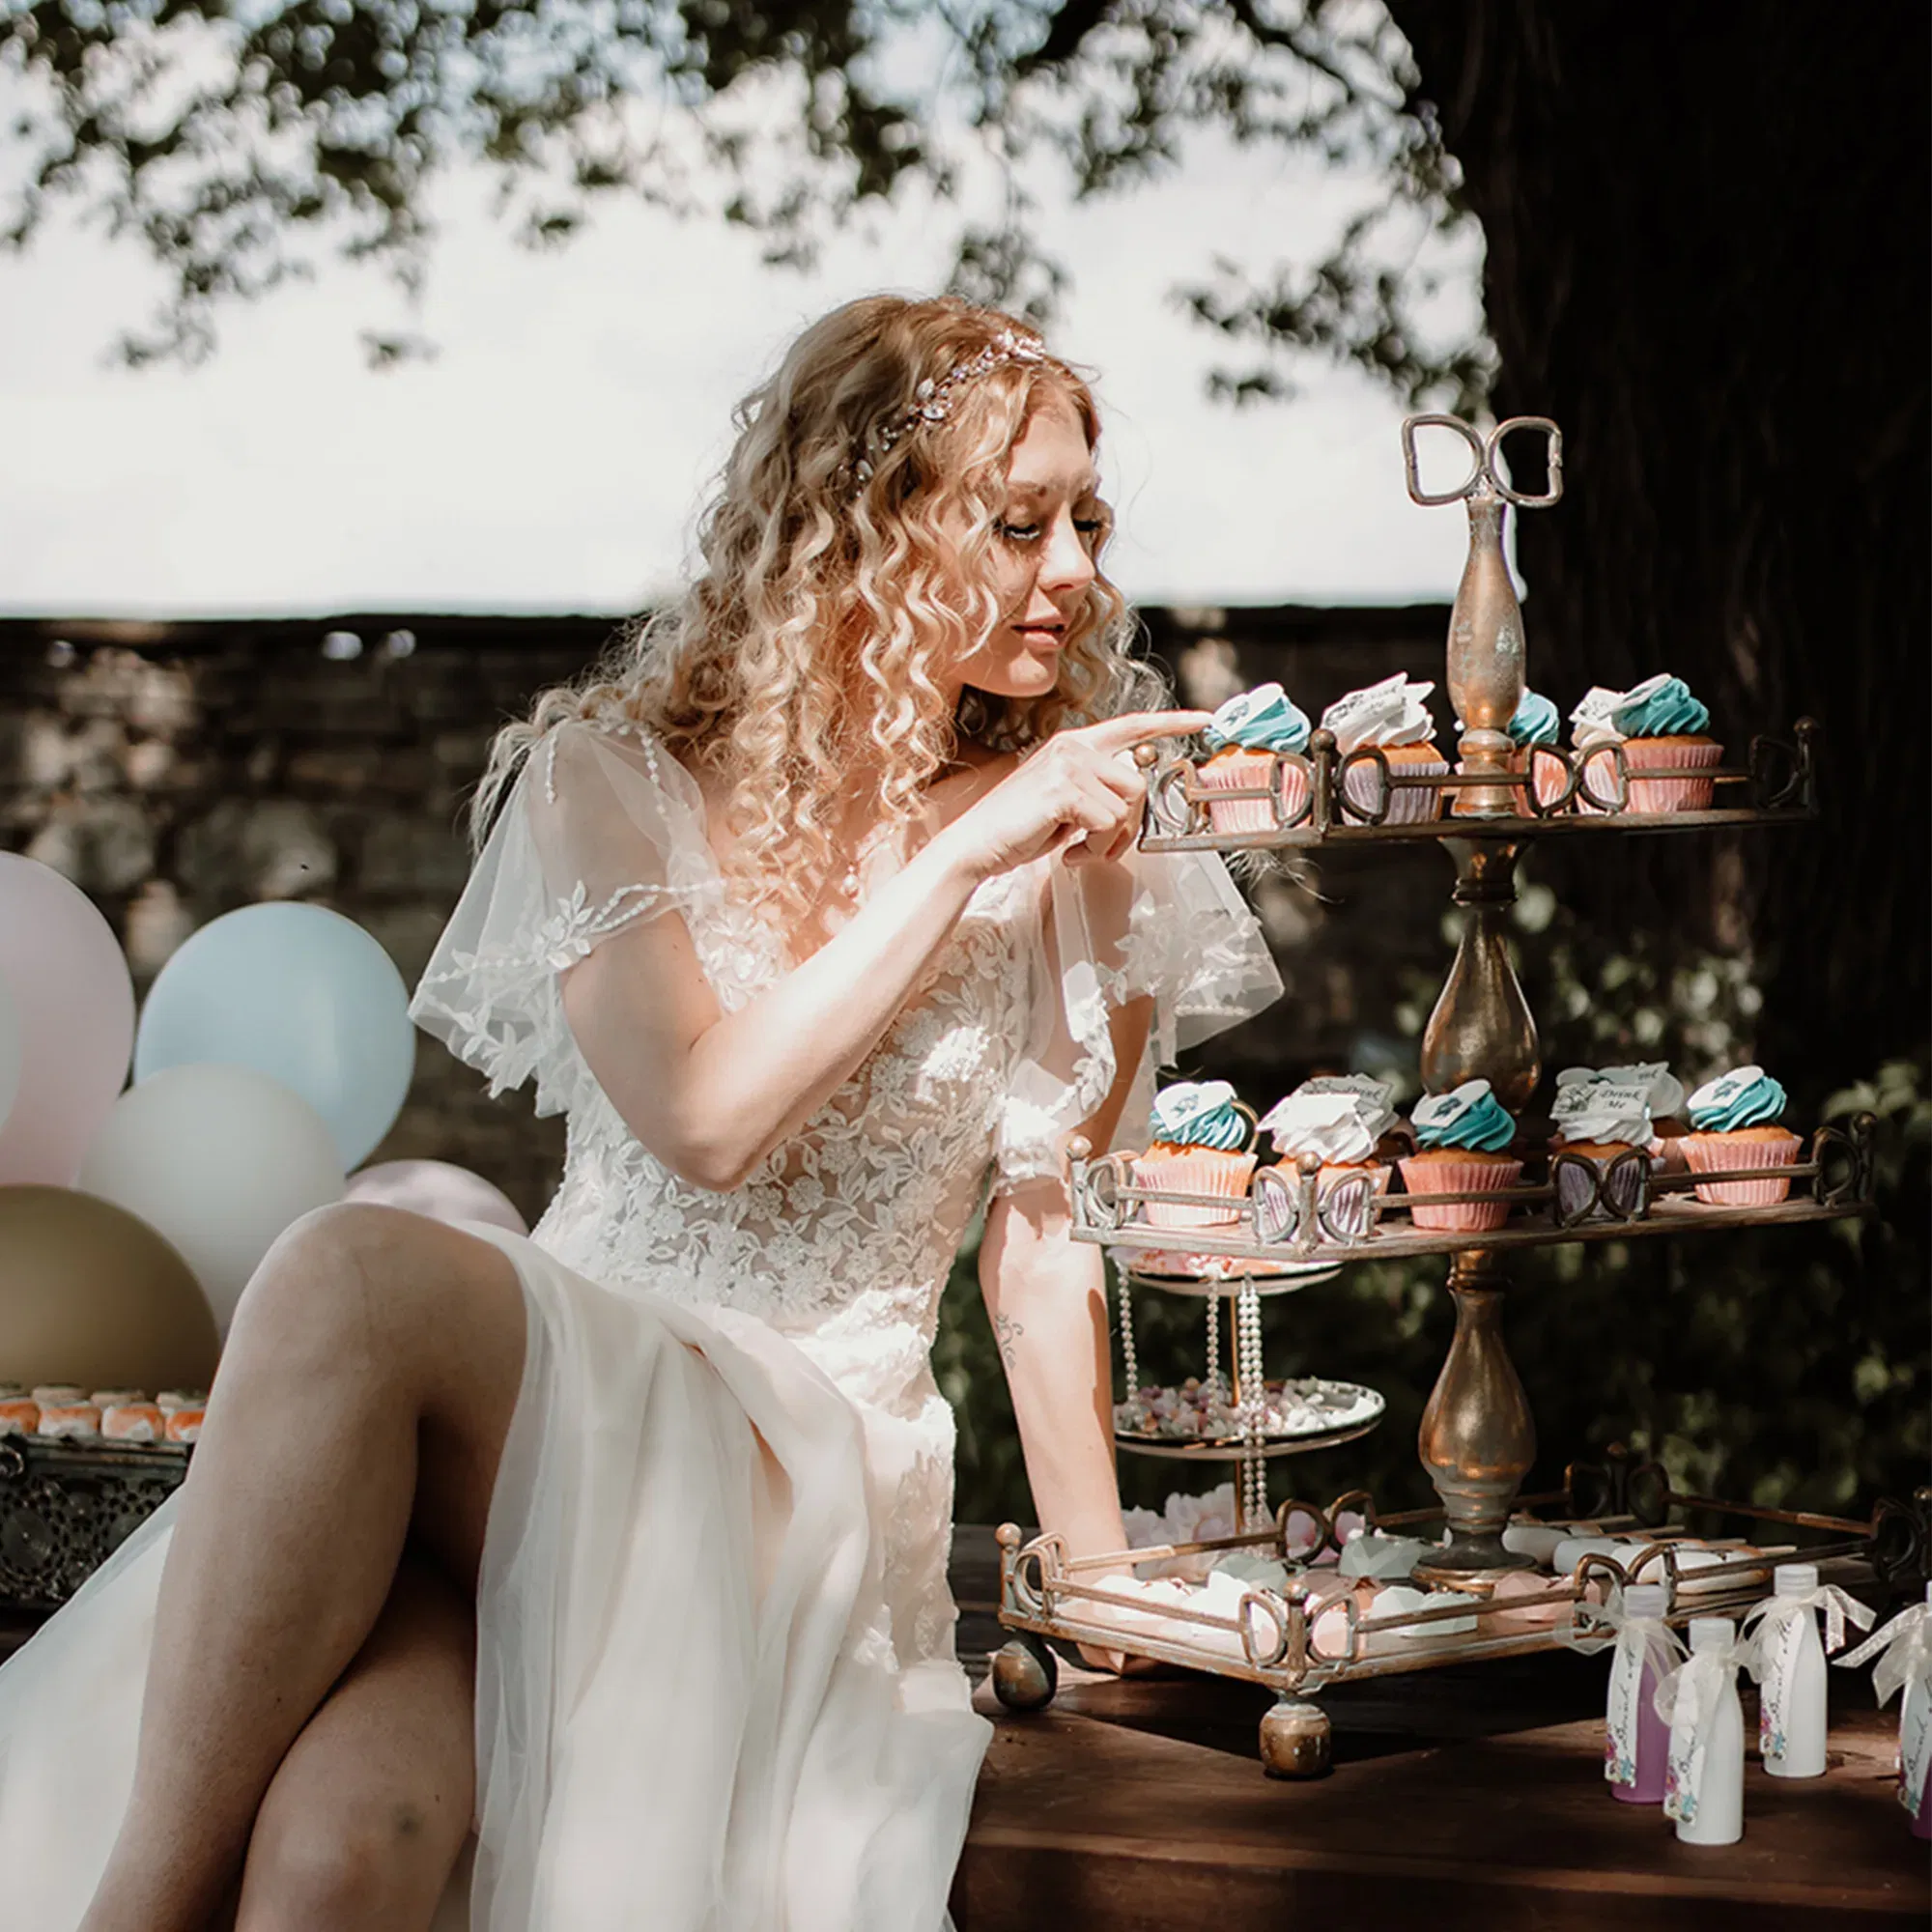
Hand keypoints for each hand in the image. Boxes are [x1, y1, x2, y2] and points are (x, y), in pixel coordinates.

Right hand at [938, 710, 1208, 881]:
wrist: (978, 844)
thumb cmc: (1018, 827)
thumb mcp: (1065, 801)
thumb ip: (1096, 790)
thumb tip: (1129, 803)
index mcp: (1074, 744)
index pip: (1131, 725)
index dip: (1171, 723)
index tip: (1202, 720)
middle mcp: (1073, 747)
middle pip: (1137, 783)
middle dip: (1128, 825)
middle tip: (1100, 845)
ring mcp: (1068, 765)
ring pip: (1126, 807)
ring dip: (1110, 840)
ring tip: (1079, 847)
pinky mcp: (1064, 789)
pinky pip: (1108, 824)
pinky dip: (1094, 847)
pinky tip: (1066, 851)